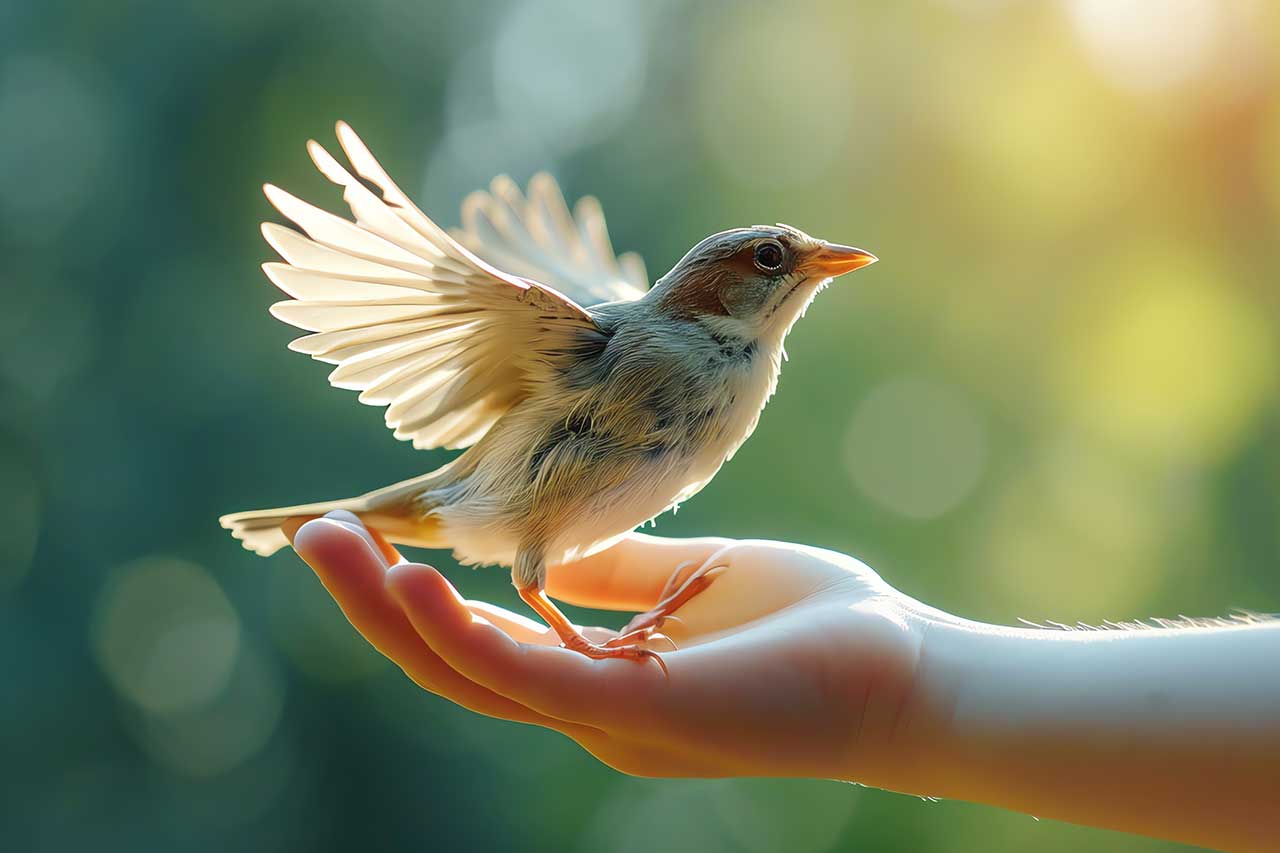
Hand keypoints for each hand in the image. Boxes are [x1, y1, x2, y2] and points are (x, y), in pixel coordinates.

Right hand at [287, 511, 925, 781]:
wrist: (906, 673)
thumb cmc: (812, 625)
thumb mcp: (693, 577)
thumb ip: (620, 571)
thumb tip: (550, 550)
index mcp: (599, 676)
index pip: (482, 639)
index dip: (412, 596)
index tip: (361, 534)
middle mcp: (589, 707)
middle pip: (450, 660)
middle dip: (372, 603)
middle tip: (307, 536)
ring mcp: (609, 719)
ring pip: (467, 671)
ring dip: (388, 611)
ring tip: (326, 545)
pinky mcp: (640, 714)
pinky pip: (530, 677)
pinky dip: (462, 633)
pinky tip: (416, 585)